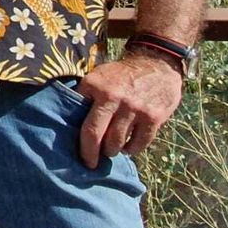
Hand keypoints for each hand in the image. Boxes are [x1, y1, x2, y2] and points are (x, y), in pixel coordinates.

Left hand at [73, 52, 183, 168]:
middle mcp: (114, 97)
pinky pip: (139, 144)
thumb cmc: (121, 75)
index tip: (76, 153)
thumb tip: (70, 123)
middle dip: (91, 154)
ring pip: (117, 143)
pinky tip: (128, 147)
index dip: (79, 141)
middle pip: (96, 135)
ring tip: (111, 150)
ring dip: (112, 150)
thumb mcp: (99, 77)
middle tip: (90, 164)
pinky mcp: (153, 117)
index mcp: (96, 86)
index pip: (81, 121)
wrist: (157, 63)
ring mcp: (135, 108)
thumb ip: (86, 96)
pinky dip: (132, 149)